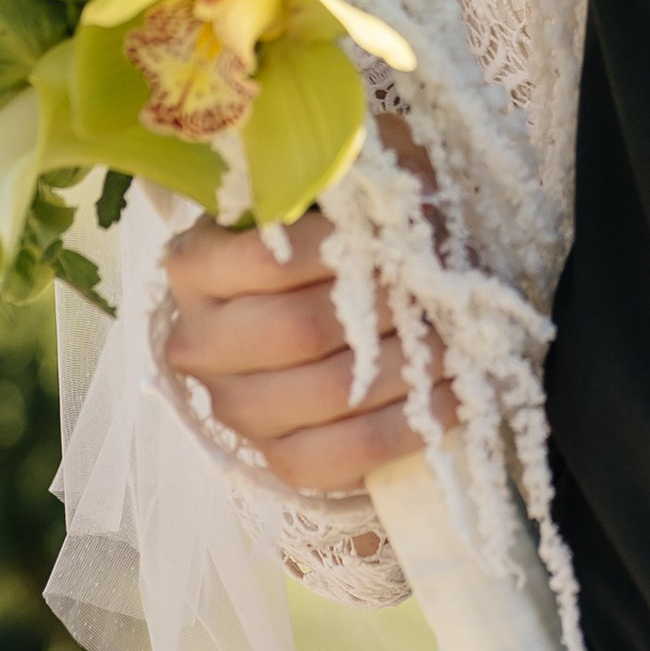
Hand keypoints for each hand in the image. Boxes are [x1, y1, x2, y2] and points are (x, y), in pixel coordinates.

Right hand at [164, 194, 456, 496]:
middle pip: (300, 329)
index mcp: (196, 267)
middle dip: (384, 309)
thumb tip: (412, 206)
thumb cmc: (324, 247)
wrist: (311, 319)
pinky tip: (450, 399)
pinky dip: (406, 428)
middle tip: (434, 292)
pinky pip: (341, 455)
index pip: (271, 260)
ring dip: (406, 366)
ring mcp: (232, 407)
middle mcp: (198, 343)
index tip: (397, 238)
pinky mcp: (273, 457)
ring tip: (453, 341)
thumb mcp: (329, 203)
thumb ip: (356, 193)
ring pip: (327, 393)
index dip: (344, 250)